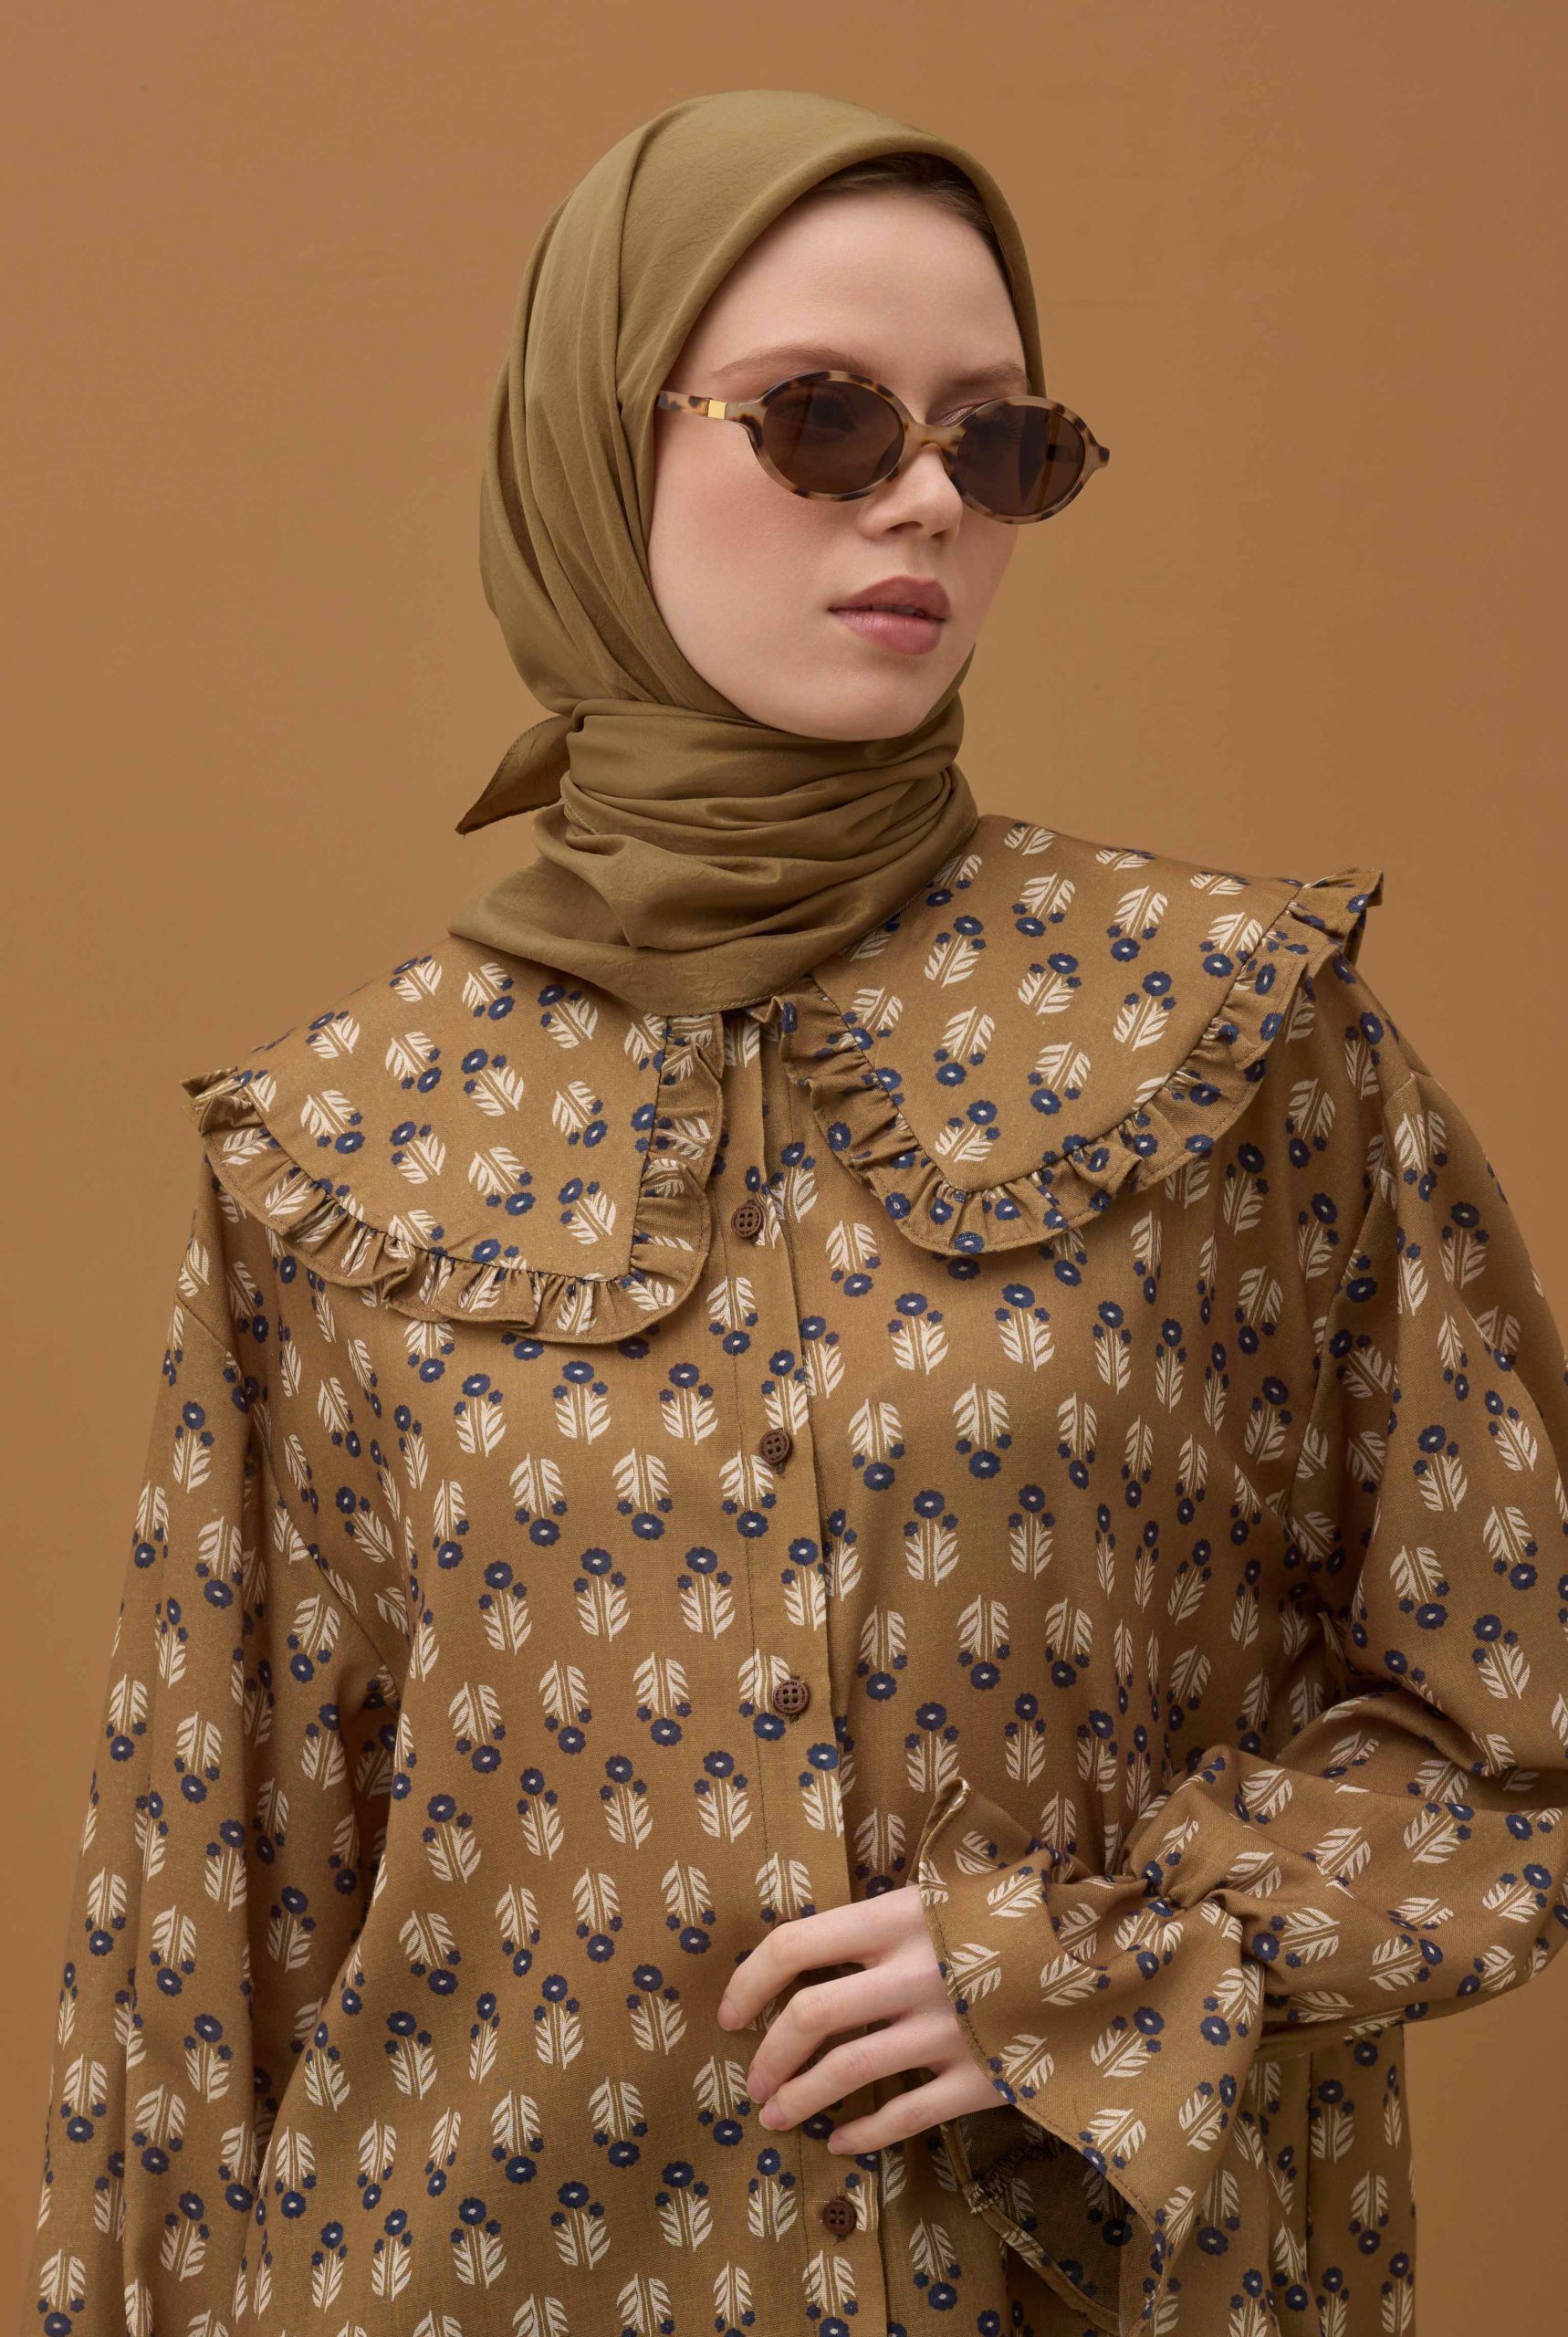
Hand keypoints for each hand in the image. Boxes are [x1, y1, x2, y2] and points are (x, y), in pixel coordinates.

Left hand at [715, 1886, 995, 2153]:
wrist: (1107, 1955)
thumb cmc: (1014, 1917)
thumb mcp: (946, 1895)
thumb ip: (885, 1920)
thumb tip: (812, 1953)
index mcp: (896, 1916)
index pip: (793, 1946)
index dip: (747, 1983)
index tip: (728, 2017)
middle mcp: (914, 1970)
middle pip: (809, 2016)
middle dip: (768, 2057)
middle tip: (753, 2084)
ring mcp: (947, 2028)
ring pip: (846, 2073)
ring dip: (800, 2100)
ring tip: (778, 2117)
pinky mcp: (979, 2077)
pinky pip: (903, 2116)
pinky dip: (863, 2136)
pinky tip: (842, 2144)